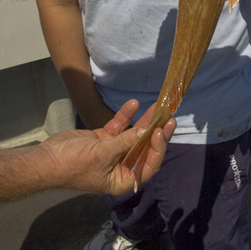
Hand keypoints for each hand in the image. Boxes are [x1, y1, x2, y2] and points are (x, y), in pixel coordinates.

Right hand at [40, 99, 175, 194]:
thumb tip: (145, 132)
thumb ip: (124, 142)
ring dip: (143, 122)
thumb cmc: (73, 165)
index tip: (161, 130)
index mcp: (123, 180)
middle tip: (169, 117)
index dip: (158, 148)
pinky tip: (133, 104)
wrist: (47, 159)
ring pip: (133, 135)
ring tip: (156, 107)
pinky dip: (125, 116)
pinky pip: (119, 126)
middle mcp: (121, 167)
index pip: (148, 165)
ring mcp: (112, 151)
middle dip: (156, 133)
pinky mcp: (104, 139)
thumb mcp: (101, 154)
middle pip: (144, 148)